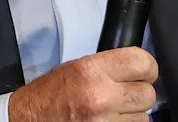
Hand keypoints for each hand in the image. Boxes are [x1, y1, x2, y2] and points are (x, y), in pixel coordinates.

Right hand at [8, 47, 158, 121]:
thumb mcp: (77, 67)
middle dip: (139, 94)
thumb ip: (108, 67)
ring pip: (144, 118)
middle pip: (148, 94)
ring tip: (111, 112)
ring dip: (132, 116)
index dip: (147, 68)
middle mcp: (101, 97)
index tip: (144, 72)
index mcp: (92, 71)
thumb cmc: (50, 95)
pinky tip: (109, 121)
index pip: (142, 62)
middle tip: (124, 94)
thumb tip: (137, 69)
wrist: (29, 121)